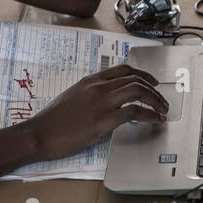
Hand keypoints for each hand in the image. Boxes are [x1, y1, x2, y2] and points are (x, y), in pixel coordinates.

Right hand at [26, 65, 168, 159]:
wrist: (39, 133)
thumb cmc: (52, 120)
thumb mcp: (72, 97)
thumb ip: (91, 94)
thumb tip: (107, 99)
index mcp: (90, 81)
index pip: (123, 70)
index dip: (142, 74)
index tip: (153, 82)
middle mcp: (98, 88)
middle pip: (135, 80)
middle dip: (154, 90)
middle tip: (163, 100)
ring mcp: (101, 103)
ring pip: (138, 92)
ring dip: (156, 100)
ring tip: (163, 110)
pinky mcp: (103, 120)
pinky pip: (134, 113)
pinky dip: (150, 115)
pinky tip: (155, 120)